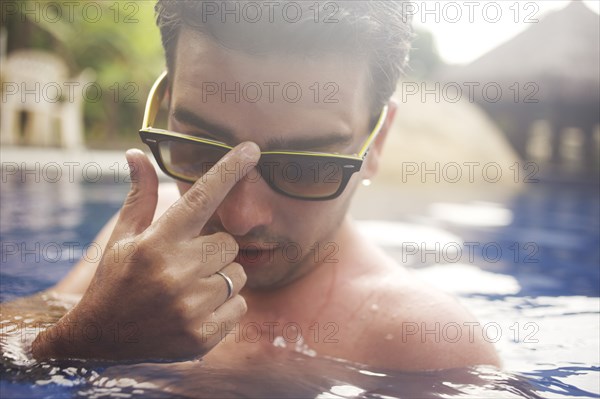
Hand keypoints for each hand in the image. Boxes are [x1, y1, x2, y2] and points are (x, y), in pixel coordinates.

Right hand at [32, 142, 260, 360]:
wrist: (97, 341)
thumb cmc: (114, 280)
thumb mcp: (122, 237)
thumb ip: (141, 196)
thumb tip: (137, 153)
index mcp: (157, 243)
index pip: (201, 198)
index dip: (229, 170)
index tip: (252, 148)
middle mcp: (175, 273)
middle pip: (229, 242)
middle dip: (214, 249)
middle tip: (187, 263)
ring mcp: (190, 307)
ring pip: (238, 274)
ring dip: (221, 278)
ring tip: (189, 289)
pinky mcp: (202, 337)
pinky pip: (241, 305)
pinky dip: (226, 307)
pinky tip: (196, 311)